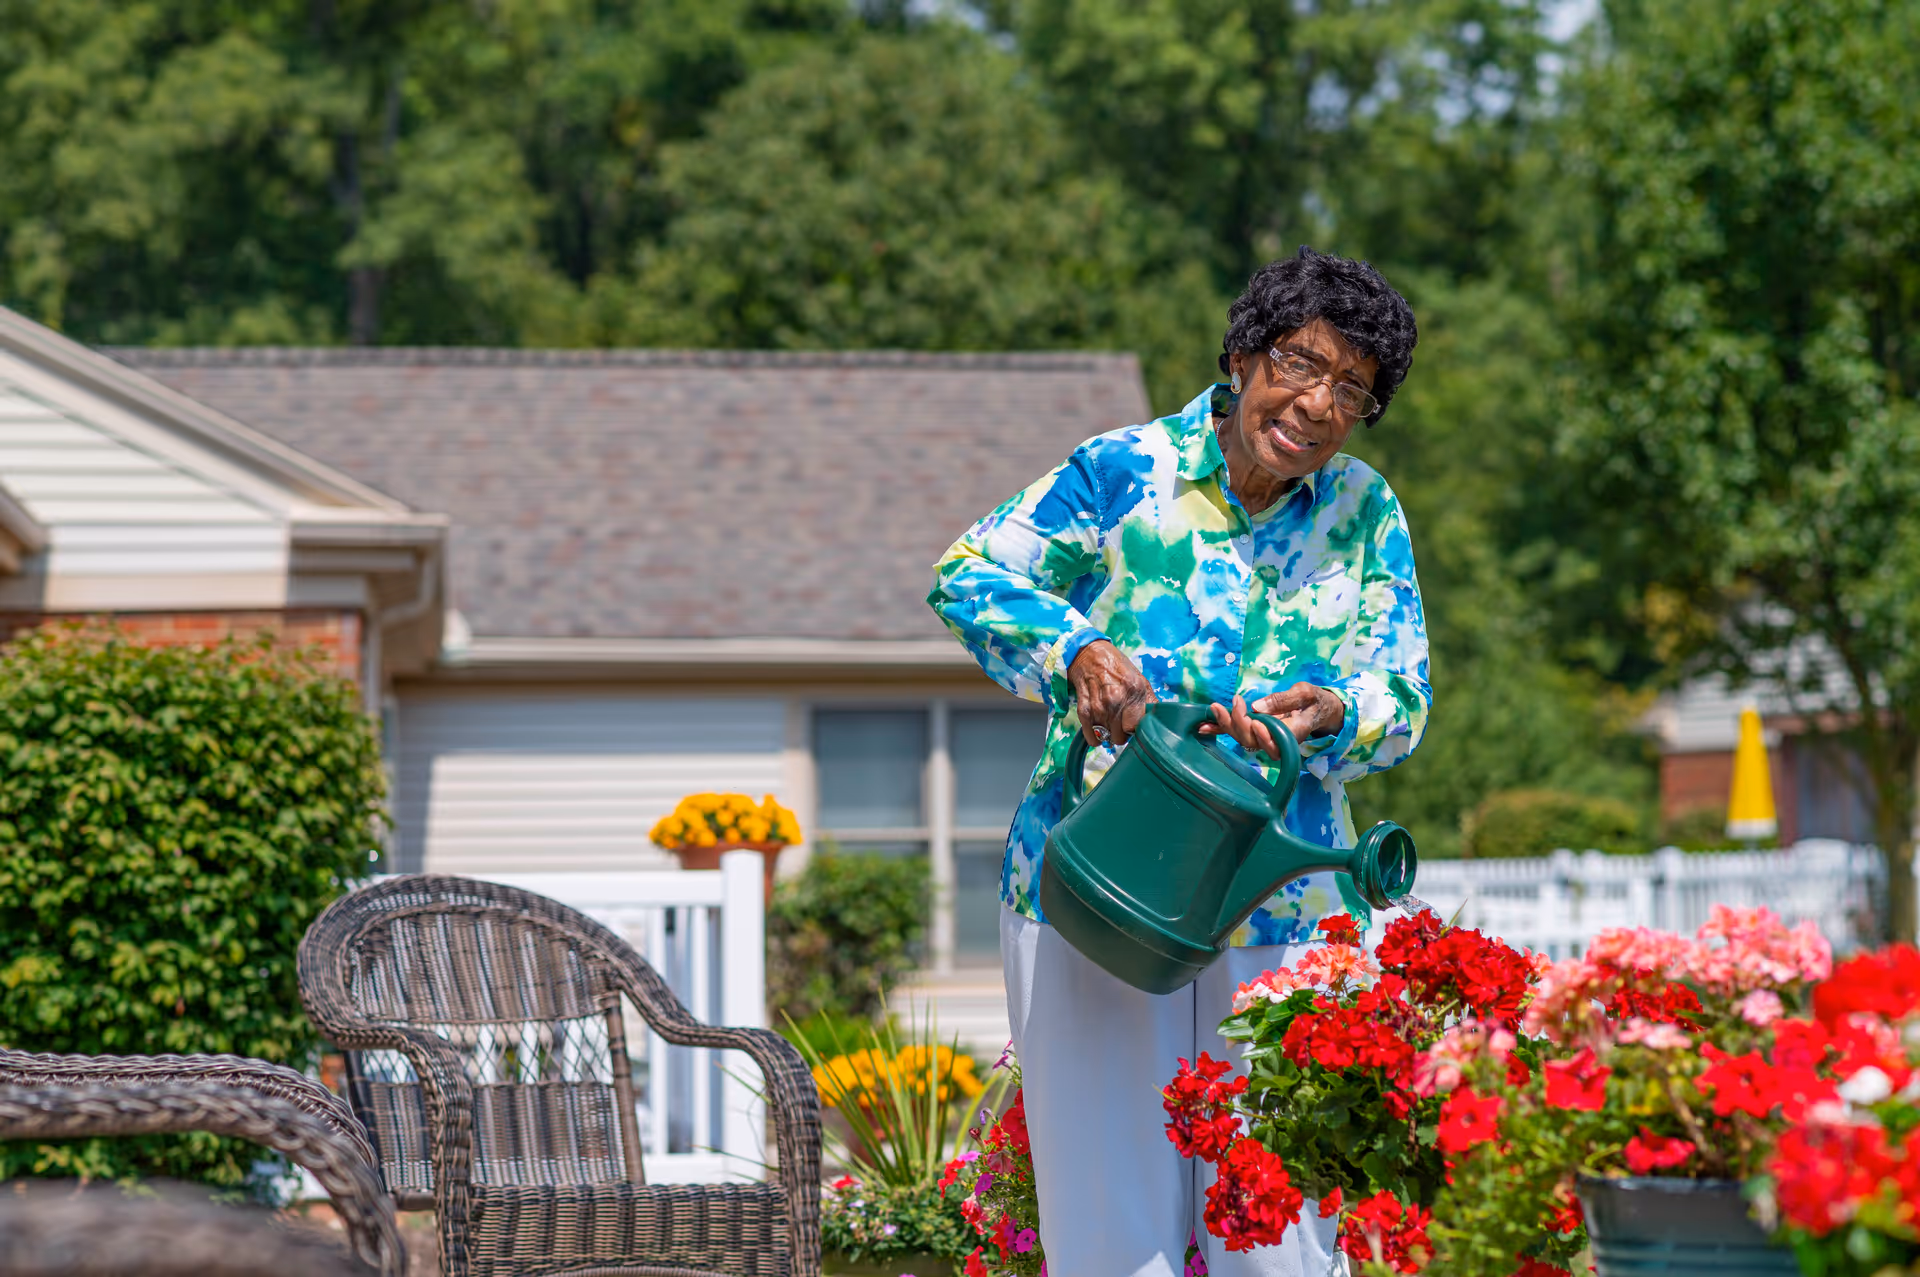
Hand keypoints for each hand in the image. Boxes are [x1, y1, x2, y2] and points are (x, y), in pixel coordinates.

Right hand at [1066, 641, 1157, 746]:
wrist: (1088, 653)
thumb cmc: (1115, 666)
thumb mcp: (1139, 678)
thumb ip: (1149, 700)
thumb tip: (1158, 720)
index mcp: (1135, 690)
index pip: (1139, 726)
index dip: (1137, 729)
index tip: (1135, 725)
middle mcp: (1116, 699)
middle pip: (1122, 736)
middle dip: (1122, 733)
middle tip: (1121, 724)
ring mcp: (1099, 706)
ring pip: (1107, 737)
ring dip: (1109, 733)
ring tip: (1109, 722)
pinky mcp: (1084, 710)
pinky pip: (1092, 737)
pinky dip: (1095, 738)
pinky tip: (1099, 729)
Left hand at [1199, 684, 1344, 757]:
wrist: (1317, 709)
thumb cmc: (1314, 700)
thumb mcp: (1305, 693)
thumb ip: (1283, 700)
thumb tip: (1257, 707)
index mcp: (1292, 734)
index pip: (1275, 743)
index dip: (1262, 736)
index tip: (1255, 721)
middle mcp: (1276, 740)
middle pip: (1253, 740)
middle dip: (1240, 723)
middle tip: (1236, 702)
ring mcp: (1265, 737)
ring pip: (1242, 738)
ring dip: (1226, 724)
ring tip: (1215, 708)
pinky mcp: (1256, 730)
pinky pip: (1236, 732)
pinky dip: (1219, 729)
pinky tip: (1203, 727)